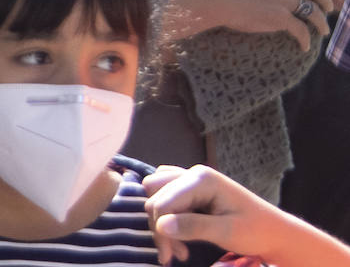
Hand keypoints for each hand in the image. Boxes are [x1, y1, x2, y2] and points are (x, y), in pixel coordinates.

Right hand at [143, 165, 296, 265]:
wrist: (276, 232)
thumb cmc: (256, 231)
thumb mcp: (227, 233)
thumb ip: (193, 227)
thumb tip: (161, 226)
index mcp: (202, 179)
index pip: (163, 202)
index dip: (160, 230)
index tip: (168, 257)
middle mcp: (193, 174)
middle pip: (155, 196)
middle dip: (160, 227)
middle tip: (176, 254)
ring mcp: (191, 179)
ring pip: (156, 193)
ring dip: (162, 221)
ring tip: (179, 246)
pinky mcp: (192, 189)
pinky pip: (165, 194)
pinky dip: (167, 215)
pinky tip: (179, 232)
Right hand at [214, 0, 333, 50]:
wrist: (218, 0)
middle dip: (326, 0)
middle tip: (329, 9)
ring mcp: (282, 0)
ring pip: (314, 11)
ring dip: (322, 22)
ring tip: (324, 30)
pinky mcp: (279, 17)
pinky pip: (301, 29)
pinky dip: (306, 39)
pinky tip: (304, 46)